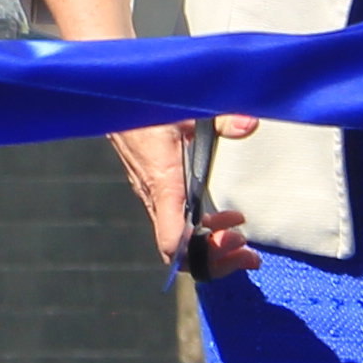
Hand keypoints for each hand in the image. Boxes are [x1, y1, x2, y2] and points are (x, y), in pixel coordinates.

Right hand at [121, 114, 257, 278]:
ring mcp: (155, 197)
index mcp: (164, 183)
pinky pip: (177, 226)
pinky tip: (226, 221)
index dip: (202, 253)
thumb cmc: (147, 107)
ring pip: (180, 243)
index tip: (234, 237)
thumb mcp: (185, 109)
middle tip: (249, 253)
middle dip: (216, 259)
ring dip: (212, 249)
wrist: (113, 103)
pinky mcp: (157, 192)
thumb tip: (249, 124)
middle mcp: (157, 197)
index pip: (174, 240)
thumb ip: (219, 118)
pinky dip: (203, 233)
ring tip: (243, 243)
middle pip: (180, 253)